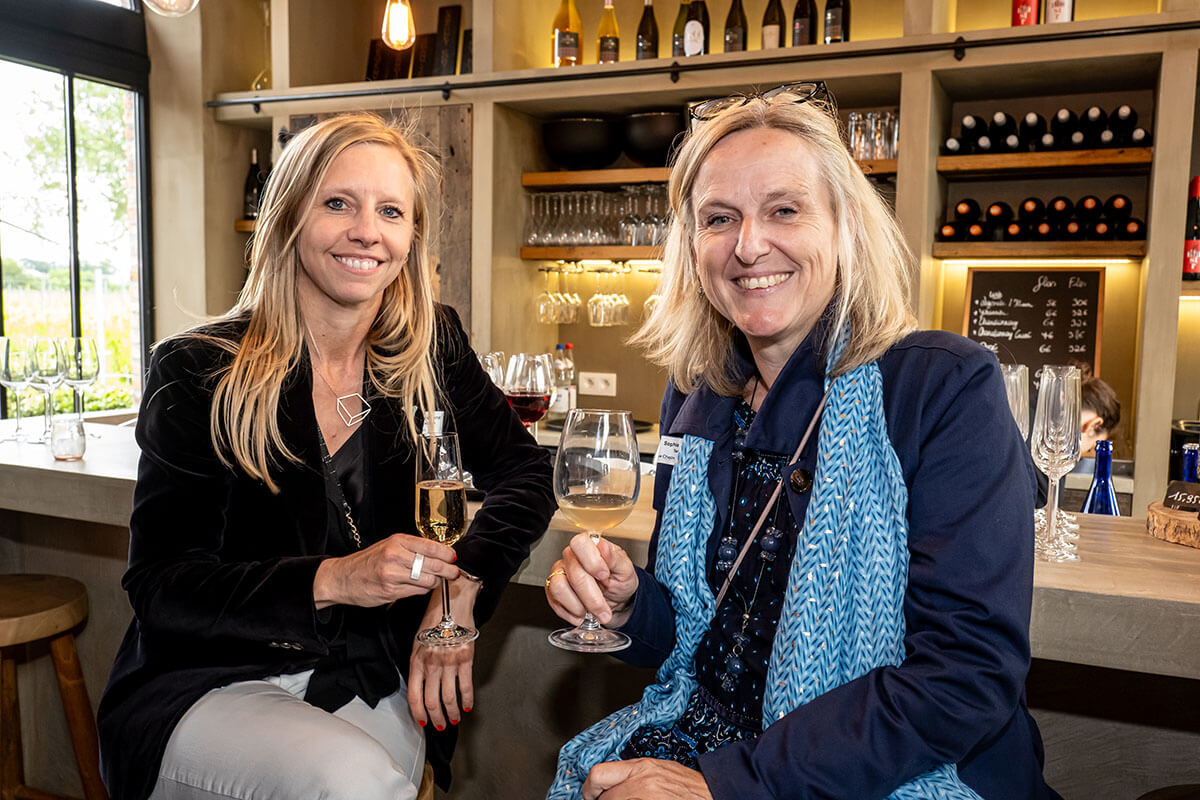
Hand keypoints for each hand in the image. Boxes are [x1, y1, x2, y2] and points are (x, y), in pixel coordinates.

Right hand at [313, 533, 457, 608]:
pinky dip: (422, 590)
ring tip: (436, 580)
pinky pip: (417, 592)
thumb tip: (439, 554)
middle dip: (449, 571)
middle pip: (434, 564)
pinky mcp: (391, 592)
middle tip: (454, 573)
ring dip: (435, 582)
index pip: (432, 546)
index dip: (447, 554)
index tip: (453, 558)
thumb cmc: (367, 561)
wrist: (342, 577)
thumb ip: (412, 548)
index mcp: (397, 541)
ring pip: (428, 580)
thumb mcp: (389, 545)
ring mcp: (393, 575)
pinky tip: (420, 587)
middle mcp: (395, 556)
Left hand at [407, 575, 479, 730]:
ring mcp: (449, 662)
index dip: (418, 713)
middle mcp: (431, 664)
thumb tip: (421, 686)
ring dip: (451, 713)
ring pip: (448, 698)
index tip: (422, 722)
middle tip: (440, 726)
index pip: (414, 696)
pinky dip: (467, 699)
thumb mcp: (417, 641)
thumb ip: (418, 665)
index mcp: (416, 661)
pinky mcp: (465, 658)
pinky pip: (466, 685)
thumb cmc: (434, 620)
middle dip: (436, 718)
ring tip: (454, 719)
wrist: (452, 602)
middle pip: (432, 701)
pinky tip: (467, 706)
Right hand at [545, 532, 638, 628]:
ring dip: (578, 606)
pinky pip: (554, 602)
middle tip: (604, 611)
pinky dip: (570, 613)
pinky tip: (582, 614)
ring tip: (591, 612)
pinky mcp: (551, 590)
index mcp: (590, 545)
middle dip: (592, 598)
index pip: (580, 543)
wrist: (616, 602)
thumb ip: (615, 558)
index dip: (592, 562)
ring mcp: (559, 572)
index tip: (605, 576)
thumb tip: (604, 547)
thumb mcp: (626, 570)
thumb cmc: (620, 582)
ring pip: (559, 587)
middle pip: (574, 574)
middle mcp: (571, 556)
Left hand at [582, 758, 712, 799]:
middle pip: (604, 797)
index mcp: (642, 767)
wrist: (714, 793)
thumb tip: (608, 788)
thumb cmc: (689, 786)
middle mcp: (643, 782)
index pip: (598, 774)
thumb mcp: (658, 771)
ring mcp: (648, 798)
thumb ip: (633, 775)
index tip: (590, 796)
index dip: (589, 790)